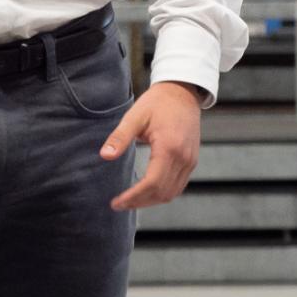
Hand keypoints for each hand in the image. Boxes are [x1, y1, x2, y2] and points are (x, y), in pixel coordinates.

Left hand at [101, 81, 202, 211]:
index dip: (133, 197)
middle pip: (162, 193)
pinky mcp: (192, 161)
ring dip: (151, 201)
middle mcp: (183, 158)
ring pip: (171, 193)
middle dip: (139, 202)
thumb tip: (105, 155)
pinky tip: (147, 191)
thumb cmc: (158, 103)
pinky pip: (178, 185)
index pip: (152, 183)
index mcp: (169, 147)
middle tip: (119, 204)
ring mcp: (190, 161)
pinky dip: (162, 193)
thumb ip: (120, 137)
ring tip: (131, 201)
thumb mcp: (135, 116)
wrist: (183, 92)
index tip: (116, 202)